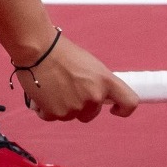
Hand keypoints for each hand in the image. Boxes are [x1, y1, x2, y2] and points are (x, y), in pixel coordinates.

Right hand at [14, 34, 137, 122]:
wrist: (37, 49)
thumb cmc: (61, 51)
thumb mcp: (89, 64)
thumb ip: (97, 82)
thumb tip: (97, 93)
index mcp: (105, 81)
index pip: (129, 102)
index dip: (124, 110)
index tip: (114, 109)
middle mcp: (93, 97)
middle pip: (92, 113)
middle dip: (82, 105)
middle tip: (68, 87)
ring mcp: (75, 108)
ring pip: (71, 115)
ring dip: (62, 105)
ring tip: (51, 85)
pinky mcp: (56, 114)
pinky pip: (53, 116)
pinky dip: (46, 108)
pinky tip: (41, 92)